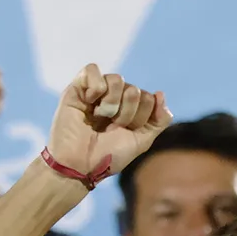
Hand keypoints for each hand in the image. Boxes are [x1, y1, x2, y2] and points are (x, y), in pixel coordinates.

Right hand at [44, 63, 170, 185]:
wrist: (80, 165)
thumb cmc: (108, 156)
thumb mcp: (141, 141)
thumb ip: (159, 120)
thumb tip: (160, 93)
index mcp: (129, 110)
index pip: (148, 97)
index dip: (142, 116)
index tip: (127, 131)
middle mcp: (113, 100)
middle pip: (134, 89)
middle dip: (126, 112)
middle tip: (111, 127)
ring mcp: (95, 93)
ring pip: (116, 79)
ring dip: (111, 102)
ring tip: (99, 116)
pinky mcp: (76, 89)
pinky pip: (92, 69)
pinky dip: (95, 85)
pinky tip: (90, 101)